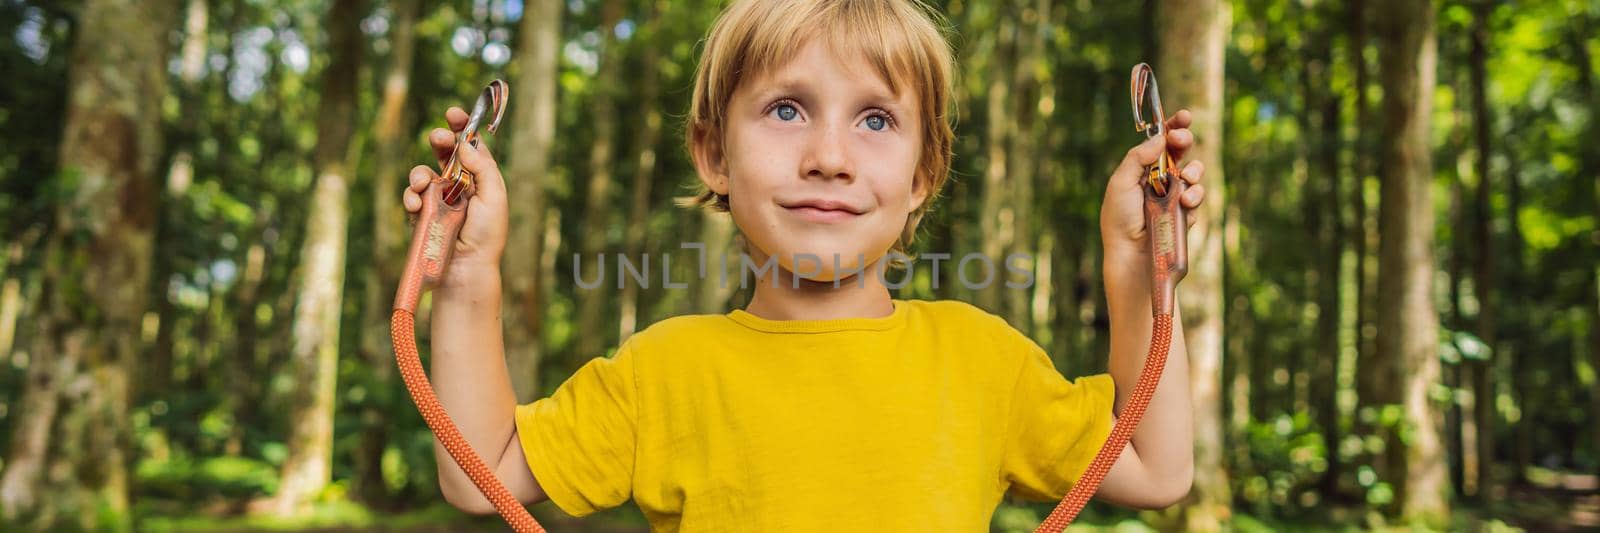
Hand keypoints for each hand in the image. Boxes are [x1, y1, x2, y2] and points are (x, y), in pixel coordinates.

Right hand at [403, 106, 509, 288]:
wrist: (466, 268)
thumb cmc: (486, 235)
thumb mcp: (494, 197)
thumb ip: (482, 167)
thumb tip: (465, 143)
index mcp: (481, 179)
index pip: (471, 147)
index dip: (462, 128)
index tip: (453, 114)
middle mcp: (460, 186)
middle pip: (445, 153)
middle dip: (439, 141)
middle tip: (437, 138)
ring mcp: (439, 199)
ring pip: (423, 173)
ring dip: (420, 173)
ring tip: (422, 184)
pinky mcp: (422, 214)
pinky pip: (411, 196)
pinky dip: (411, 197)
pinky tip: (416, 205)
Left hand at [1099, 109, 1205, 257]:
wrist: (1131, 256)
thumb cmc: (1119, 220)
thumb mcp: (1121, 183)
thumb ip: (1138, 158)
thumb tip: (1159, 138)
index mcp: (1141, 170)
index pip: (1159, 143)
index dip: (1172, 128)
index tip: (1183, 117)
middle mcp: (1159, 180)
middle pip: (1181, 152)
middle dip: (1185, 141)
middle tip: (1183, 140)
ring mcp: (1174, 197)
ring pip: (1195, 173)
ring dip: (1194, 170)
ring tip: (1186, 179)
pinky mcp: (1186, 214)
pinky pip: (1198, 197)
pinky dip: (1194, 196)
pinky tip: (1186, 203)